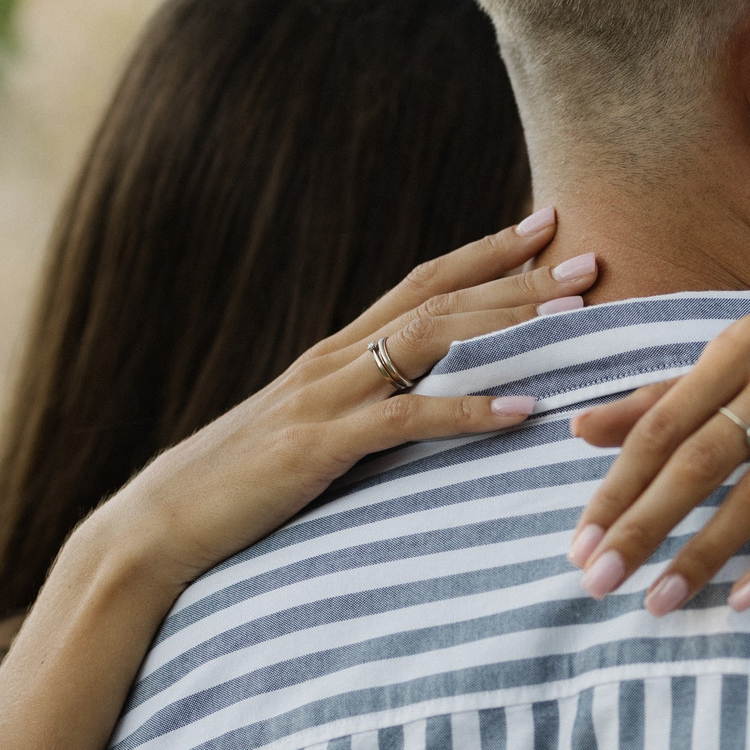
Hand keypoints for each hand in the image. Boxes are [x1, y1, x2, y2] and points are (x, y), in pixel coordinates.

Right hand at [89, 208, 593, 594]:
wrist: (158, 524)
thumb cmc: (238, 488)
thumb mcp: (310, 436)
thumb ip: (361, 414)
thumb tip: (418, 412)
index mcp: (335, 355)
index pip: (422, 283)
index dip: (485, 251)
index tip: (547, 225)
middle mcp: (333, 361)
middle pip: (439, 299)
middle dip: (518, 277)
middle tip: (591, 261)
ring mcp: (325, 399)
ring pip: (429, 342)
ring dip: (505, 326)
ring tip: (572, 318)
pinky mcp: (318, 448)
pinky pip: (406, 420)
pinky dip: (468, 411)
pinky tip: (522, 410)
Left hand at [564, 311, 749, 614]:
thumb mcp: (742, 368)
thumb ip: (666, 400)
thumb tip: (580, 431)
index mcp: (744, 344)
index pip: (663, 423)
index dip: (618, 487)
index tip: (581, 545)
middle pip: (703, 457)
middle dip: (646, 525)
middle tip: (601, 581)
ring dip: (706, 553)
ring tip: (662, 602)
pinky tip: (745, 597)